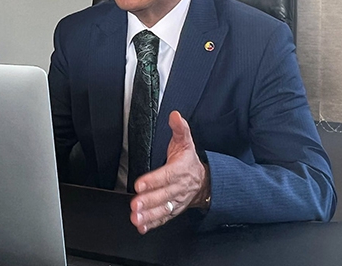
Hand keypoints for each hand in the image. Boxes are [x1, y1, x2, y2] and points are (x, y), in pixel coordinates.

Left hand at [130, 110, 209, 233]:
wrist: (205, 181)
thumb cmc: (189, 161)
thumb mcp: (186, 142)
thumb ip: (180, 129)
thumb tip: (174, 115)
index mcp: (180, 169)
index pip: (166, 175)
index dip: (153, 180)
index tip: (140, 184)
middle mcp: (178, 187)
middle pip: (163, 195)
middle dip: (148, 201)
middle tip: (135, 204)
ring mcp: (176, 201)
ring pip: (163, 209)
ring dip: (149, 215)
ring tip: (136, 218)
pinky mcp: (173, 210)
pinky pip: (164, 218)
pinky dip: (153, 223)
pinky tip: (141, 226)